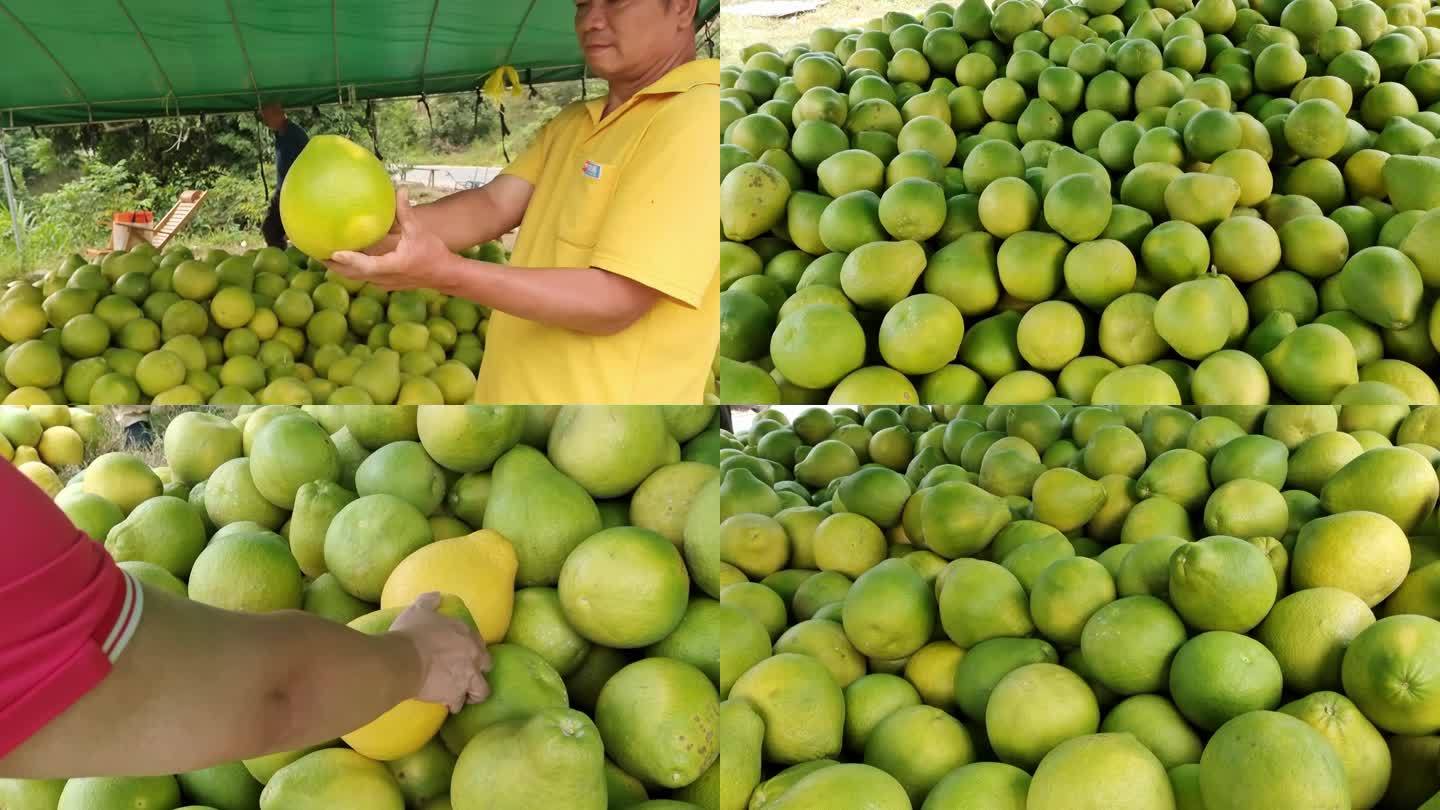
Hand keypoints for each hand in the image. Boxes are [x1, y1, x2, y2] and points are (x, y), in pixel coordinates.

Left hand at [326, 189, 451, 290]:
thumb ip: (406, 212)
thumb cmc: (433, 253)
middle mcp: (383, 278)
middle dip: (331, 264)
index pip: (366, 265)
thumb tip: (399, 189)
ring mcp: (383, 283)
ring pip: (354, 276)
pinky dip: (349, 267)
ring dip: (337, 267)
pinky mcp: (384, 282)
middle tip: (313, 250)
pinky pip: (361, 275)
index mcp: (392, 266)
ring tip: (320, 253)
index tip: (332, 252)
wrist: (445, 275)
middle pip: (351, 274)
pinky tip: (341, 256)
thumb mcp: (419, 231)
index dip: (349, 259)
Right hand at [389, 592, 491, 711]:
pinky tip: (448, 705)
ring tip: (464, 696)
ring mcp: (467, 677)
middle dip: (479, 670)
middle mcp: (473, 656)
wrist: (403, 660)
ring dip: (473, 693)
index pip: (479, 642)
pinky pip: (459, 704)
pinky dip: (454, 705)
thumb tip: (436, 596)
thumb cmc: (411, 633)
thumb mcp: (419, 610)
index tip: (464, 653)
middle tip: (467, 674)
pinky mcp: (455, 695)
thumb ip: (429, 601)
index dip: (473, 649)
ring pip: (481, 690)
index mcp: (467, 634)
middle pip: (486, 665)